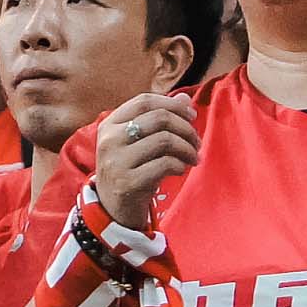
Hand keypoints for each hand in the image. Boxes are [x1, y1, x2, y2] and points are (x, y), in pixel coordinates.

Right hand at [92, 92, 198, 229]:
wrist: (112, 208)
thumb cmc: (130, 169)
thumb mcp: (138, 142)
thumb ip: (157, 118)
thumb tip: (184, 98)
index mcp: (110, 125)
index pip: (144, 101)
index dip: (172, 105)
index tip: (191, 116)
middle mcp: (109, 140)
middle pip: (158, 118)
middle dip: (186, 128)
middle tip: (196, 142)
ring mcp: (116, 161)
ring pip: (164, 140)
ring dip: (187, 148)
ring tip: (193, 157)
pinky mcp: (128, 182)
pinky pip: (165, 164)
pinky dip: (180, 165)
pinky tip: (181, 170)